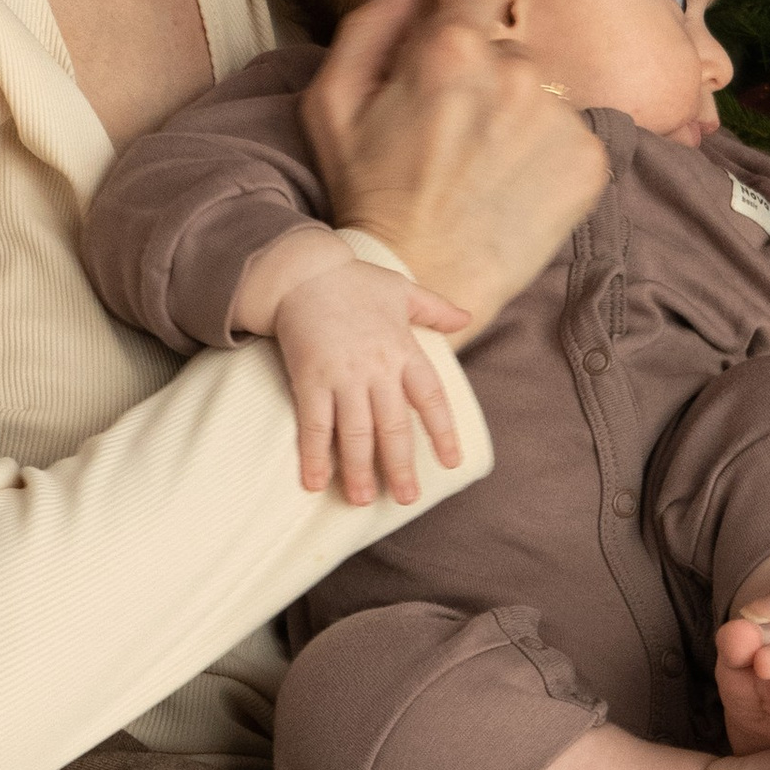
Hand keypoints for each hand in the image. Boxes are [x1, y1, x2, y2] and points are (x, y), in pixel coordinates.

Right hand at [256, 242, 467, 507]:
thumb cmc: (354, 280)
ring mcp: (342, 376)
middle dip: (399, 466)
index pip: (431, 398)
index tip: (451, 461)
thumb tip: (466, 317)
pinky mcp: (310, 378)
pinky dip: (314, 455)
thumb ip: (434, 309)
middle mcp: (377, 368)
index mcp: (403, 349)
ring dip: (358, 470)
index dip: (442, 432)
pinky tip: (314, 482)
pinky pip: (314, 424)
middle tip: (406, 498)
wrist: (303, 270)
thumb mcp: (402, 290)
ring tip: (362, 500)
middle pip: (393, 426)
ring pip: (355, 433)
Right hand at [304, 0, 607, 334]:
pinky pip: (572, 133)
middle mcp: (513, 72)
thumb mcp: (335, 103)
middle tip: (455, 130)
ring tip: (482, 166)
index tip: (475, 10)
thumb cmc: (367, 192)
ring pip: (541, 93)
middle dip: (487, 74)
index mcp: (450, 48)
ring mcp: (558, 116)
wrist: (421, 278)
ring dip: (518, 115)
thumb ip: (369, 25)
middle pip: (511, 47)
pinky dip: (548, 153)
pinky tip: (512, 185)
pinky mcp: (589, 160)